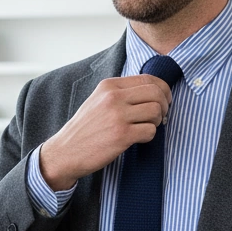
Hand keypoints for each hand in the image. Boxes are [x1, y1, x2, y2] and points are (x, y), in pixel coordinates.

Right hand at [40, 74, 172, 190]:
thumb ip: (120, 93)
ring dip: (158, 121)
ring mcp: (118, 116)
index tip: (163, 101)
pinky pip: (150, 131)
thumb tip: (153, 92)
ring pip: (156, 111)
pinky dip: (149, 136)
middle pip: (156, 93)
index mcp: (109, 85)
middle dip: (165, 105)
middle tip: (161, 116)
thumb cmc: (85, 129)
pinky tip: (138, 138)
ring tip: (147, 127)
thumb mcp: (98, 101)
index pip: (148, 79)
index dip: (162, 90)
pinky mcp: (122, 135)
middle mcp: (113, 97)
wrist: (66, 151)